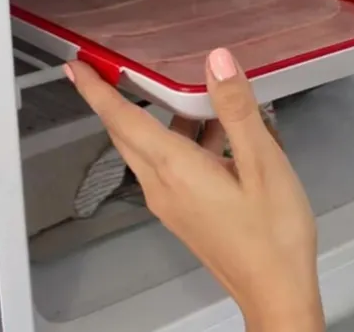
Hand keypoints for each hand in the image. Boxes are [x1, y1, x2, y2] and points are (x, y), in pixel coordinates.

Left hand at [65, 49, 323, 331]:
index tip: (76, 68)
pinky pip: (169, 165)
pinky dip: (181, 140)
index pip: (123, 121)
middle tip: (112, 70)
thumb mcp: (263, 164)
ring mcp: (173, 202)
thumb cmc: (273, 235)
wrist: (276, 290)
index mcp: (176, 171)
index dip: (97, 91)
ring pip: (150, 150)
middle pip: (128, 135)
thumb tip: (218, 63)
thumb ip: (237, 109)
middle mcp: (164, 187)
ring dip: (156, 119)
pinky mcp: (186, 211)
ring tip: (184, 92)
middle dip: (115, 100)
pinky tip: (216, 132)